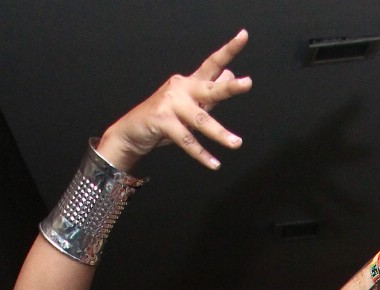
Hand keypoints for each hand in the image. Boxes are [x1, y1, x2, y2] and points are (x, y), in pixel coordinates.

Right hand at [96, 29, 252, 171]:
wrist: (132, 131)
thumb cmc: (164, 118)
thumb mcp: (190, 105)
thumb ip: (210, 93)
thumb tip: (230, 75)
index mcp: (190, 83)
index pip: (212, 64)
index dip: (229, 50)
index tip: (244, 36)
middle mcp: (181, 88)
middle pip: (209, 88)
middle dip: (228, 87)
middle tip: (247, 83)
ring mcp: (170, 104)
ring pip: (200, 119)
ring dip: (219, 133)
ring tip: (236, 143)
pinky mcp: (162, 121)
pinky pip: (186, 140)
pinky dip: (201, 154)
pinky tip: (214, 163)